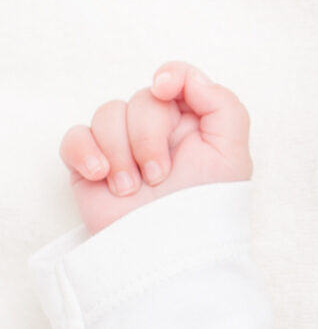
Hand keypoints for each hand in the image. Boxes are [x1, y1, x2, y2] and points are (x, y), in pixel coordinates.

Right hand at [60, 62, 252, 235]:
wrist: (166, 252)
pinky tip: (100, 176)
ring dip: (120, 152)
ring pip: (107, 113)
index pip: (177, 78)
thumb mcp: (232, 154)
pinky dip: (85, 152)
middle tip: (160, 176)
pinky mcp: (90, 165)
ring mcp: (122, 146)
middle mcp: (158, 130)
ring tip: (132, 188)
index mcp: (194, 123)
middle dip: (149, 136)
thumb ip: (222, 104)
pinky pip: (75, 136)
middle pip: (142, 99)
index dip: (171, 76)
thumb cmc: (205, 206)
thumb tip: (187, 77)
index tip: (165, 89)